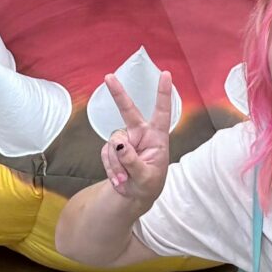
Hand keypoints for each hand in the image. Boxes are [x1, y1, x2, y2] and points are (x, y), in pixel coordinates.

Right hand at [100, 71, 175, 207]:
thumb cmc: (148, 185)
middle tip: (108, 77)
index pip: (162, 113)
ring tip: (124, 179)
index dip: (163, 94)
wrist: (134, 196)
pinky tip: (118, 179)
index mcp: (157, 137)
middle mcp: (140, 134)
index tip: (165, 74)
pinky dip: (110, 168)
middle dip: (118, 94)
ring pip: (113, 143)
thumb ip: (133, 161)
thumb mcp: (145, 178)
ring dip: (116, 164)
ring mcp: (125, 140)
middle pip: (128, 110)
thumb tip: (119, 144)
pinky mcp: (112, 149)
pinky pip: (105, 153)